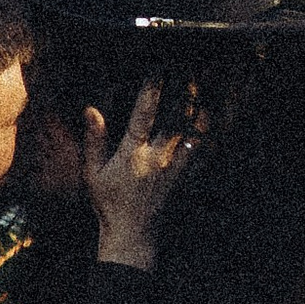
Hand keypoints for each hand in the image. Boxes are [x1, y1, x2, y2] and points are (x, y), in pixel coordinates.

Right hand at [83, 78, 194, 270]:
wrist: (133, 234)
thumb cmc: (110, 203)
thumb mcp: (93, 173)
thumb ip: (94, 139)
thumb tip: (91, 110)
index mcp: (132, 152)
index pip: (143, 114)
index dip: (151, 89)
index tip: (158, 68)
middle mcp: (157, 157)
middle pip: (176, 118)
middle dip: (185, 93)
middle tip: (192, 70)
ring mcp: (175, 169)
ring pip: (193, 133)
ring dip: (200, 111)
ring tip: (206, 90)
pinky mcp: (186, 179)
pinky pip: (202, 155)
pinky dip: (208, 137)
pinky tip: (213, 123)